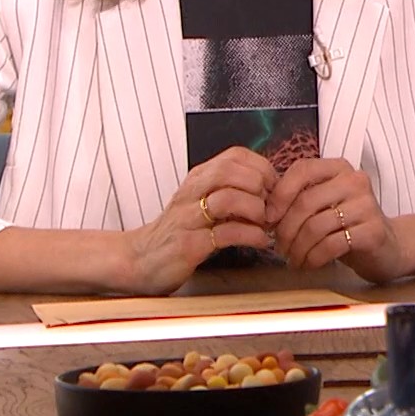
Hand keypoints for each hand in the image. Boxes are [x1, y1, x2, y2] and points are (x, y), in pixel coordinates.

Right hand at [117, 146, 278, 294]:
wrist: (140, 260)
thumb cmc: (179, 231)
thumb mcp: (203, 203)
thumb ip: (231, 191)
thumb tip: (271, 189)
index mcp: (198, 178)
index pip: (235, 155)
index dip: (262, 167)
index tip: (274, 187)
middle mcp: (191, 192)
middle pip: (230, 170)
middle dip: (259, 185)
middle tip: (271, 205)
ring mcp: (188, 218)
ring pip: (227, 198)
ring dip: (255, 210)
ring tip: (266, 223)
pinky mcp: (189, 245)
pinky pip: (226, 233)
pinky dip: (251, 236)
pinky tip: (261, 241)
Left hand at [265, 158, 410, 282]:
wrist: (389, 247)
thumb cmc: (347, 226)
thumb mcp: (324, 205)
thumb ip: (299, 199)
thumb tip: (263, 210)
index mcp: (339, 168)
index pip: (302, 170)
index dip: (280, 194)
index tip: (268, 218)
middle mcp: (355, 181)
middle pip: (306, 202)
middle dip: (285, 230)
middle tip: (279, 249)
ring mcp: (367, 205)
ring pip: (316, 226)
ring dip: (298, 248)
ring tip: (293, 260)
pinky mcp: (373, 231)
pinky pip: (331, 245)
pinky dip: (314, 258)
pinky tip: (309, 265)